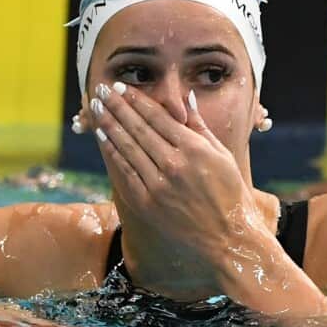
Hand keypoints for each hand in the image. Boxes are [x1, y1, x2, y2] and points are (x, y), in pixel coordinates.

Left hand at [90, 82, 266, 262]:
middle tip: (100, 89)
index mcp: (194, 149)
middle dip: (116, 106)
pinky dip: (111, 153)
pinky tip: (102, 138)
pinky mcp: (147, 204)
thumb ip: (200, 125)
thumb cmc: (231, 195)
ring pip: (127, 148)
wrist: (228, 238)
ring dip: (108, 125)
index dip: (136, 100)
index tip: (120, 87)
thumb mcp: (223, 155)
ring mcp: (158, 185)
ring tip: (96, 108)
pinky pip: (124, 172)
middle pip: (137, 128)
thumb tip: (187, 97)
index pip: (157, 117)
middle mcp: (173, 164)